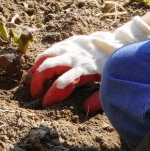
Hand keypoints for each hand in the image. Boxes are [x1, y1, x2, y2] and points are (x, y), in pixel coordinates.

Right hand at [28, 17, 149, 105]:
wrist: (119, 44)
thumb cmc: (113, 68)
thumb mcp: (109, 85)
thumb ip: (98, 99)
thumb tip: (84, 108)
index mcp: (84, 70)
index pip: (62, 83)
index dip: (51, 95)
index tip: (45, 104)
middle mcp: (74, 58)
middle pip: (49, 67)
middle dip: (38, 81)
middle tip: (35, 94)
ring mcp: (71, 48)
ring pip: (47, 56)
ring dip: (36, 68)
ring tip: (30, 80)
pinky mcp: (70, 42)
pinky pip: (51, 49)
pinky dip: (41, 58)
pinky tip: (36, 66)